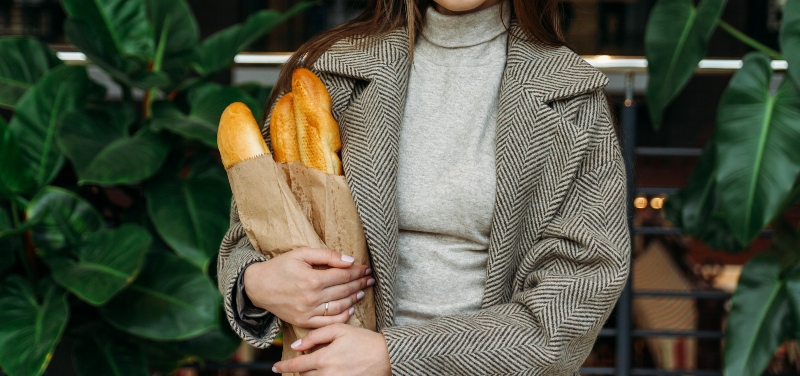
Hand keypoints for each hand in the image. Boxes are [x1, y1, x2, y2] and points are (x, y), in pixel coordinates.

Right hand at [243, 247, 373, 327]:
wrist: (258, 286)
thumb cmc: (280, 267)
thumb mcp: (301, 254)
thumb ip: (327, 255)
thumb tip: (350, 260)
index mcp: (312, 279)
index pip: (343, 275)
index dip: (358, 272)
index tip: (367, 269)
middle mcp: (312, 297)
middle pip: (344, 291)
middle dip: (360, 284)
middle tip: (370, 280)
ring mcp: (308, 312)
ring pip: (339, 307)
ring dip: (354, 299)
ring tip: (362, 292)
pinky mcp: (304, 322)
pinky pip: (328, 322)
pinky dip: (342, 317)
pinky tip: (350, 310)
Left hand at [273, 324, 390, 375]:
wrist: (385, 356)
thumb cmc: (364, 340)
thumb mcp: (339, 330)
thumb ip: (316, 336)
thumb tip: (297, 345)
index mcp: (324, 358)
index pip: (297, 365)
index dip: (284, 366)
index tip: (276, 367)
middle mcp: (328, 374)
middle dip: (301, 369)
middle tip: (305, 361)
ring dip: (311, 375)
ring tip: (317, 367)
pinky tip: (327, 371)